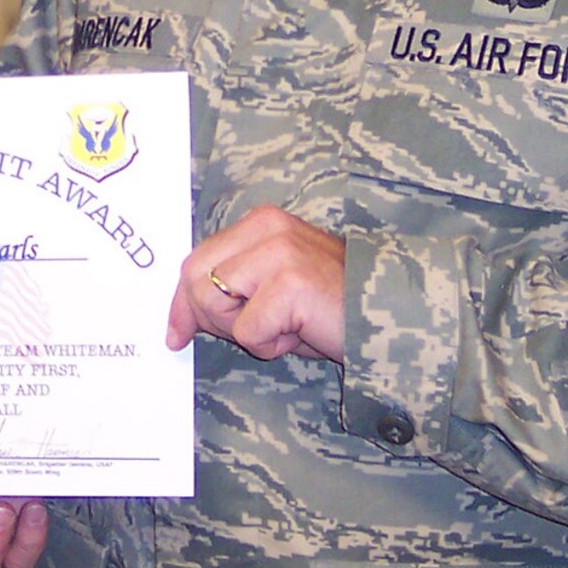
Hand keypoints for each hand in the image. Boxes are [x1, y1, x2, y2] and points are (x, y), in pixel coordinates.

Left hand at [166, 203, 346, 361]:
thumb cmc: (332, 306)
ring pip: (215, 302)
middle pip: (195, 278)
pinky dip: (270, 345)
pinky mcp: (288, 283)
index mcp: (260, 222)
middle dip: (211, 318)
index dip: (182, 302)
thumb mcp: (274, 287)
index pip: (196, 260)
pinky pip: (247, 330)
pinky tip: (301, 331)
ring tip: (285, 325)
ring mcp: (277, 252)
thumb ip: (232, 289)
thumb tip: (181, 320)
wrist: (391, 314)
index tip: (176, 333)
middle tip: (254, 334)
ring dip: (245, 331)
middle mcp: (265, 227)